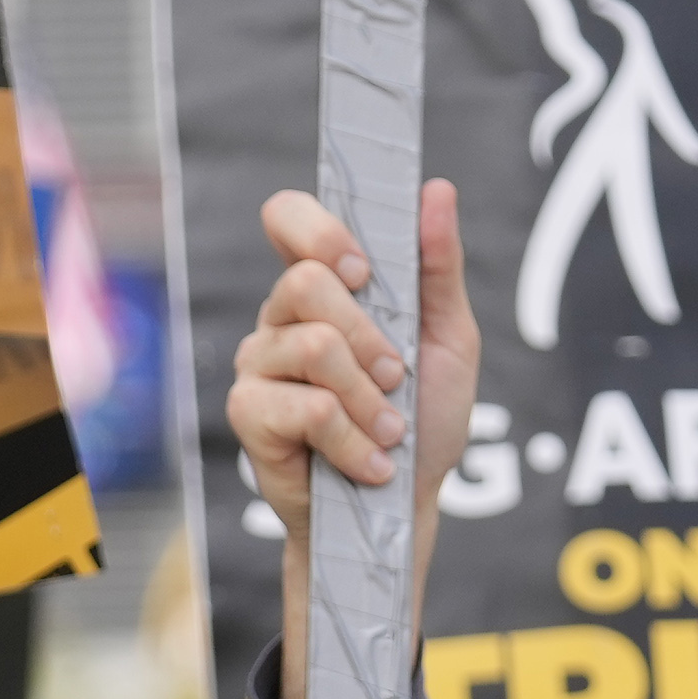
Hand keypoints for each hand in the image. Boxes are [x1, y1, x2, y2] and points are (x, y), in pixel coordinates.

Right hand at [227, 180, 475, 698]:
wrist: (404, 508)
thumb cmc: (424, 421)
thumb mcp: (449, 339)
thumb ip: (438, 266)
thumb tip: (436, 190)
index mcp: (323, 287)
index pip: (287, 218)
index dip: (318, 230)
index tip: (366, 269)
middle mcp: (280, 318)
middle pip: (303, 283)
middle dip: (369, 335)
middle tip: (396, 377)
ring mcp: (257, 365)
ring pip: (311, 346)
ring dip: (369, 396)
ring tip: (389, 430)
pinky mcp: (249, 415)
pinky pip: (305, 406)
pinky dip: (352, 438)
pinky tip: (369, 461)